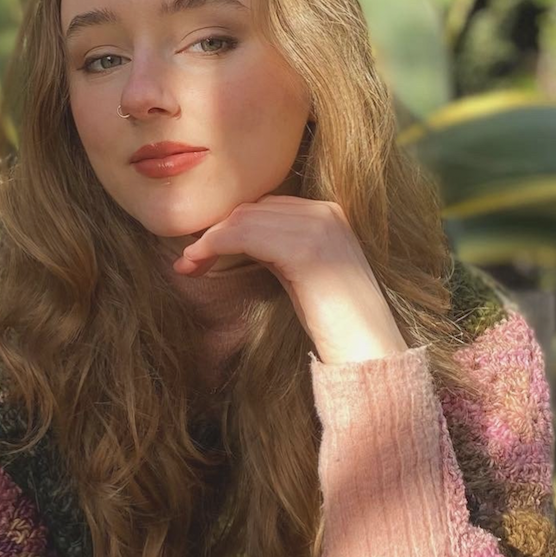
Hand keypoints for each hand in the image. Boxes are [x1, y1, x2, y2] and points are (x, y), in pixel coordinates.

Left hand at [174, 195, 408, 364]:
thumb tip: (237, 237)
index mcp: (329, 213)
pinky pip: (245, 236)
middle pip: (252, 209)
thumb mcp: (303, 273)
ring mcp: (318, 227)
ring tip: (188, 265)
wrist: (367, 350)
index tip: (202, 250)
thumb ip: (280, 247)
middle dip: (215, 232)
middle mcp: (326, 212)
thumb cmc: (332, 321)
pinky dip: (215, 246)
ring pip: (243, 220)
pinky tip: (199, 264)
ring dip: (209, 241)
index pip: (266, 206)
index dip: (229, 226)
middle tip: (189, 260)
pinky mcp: (306, 249)